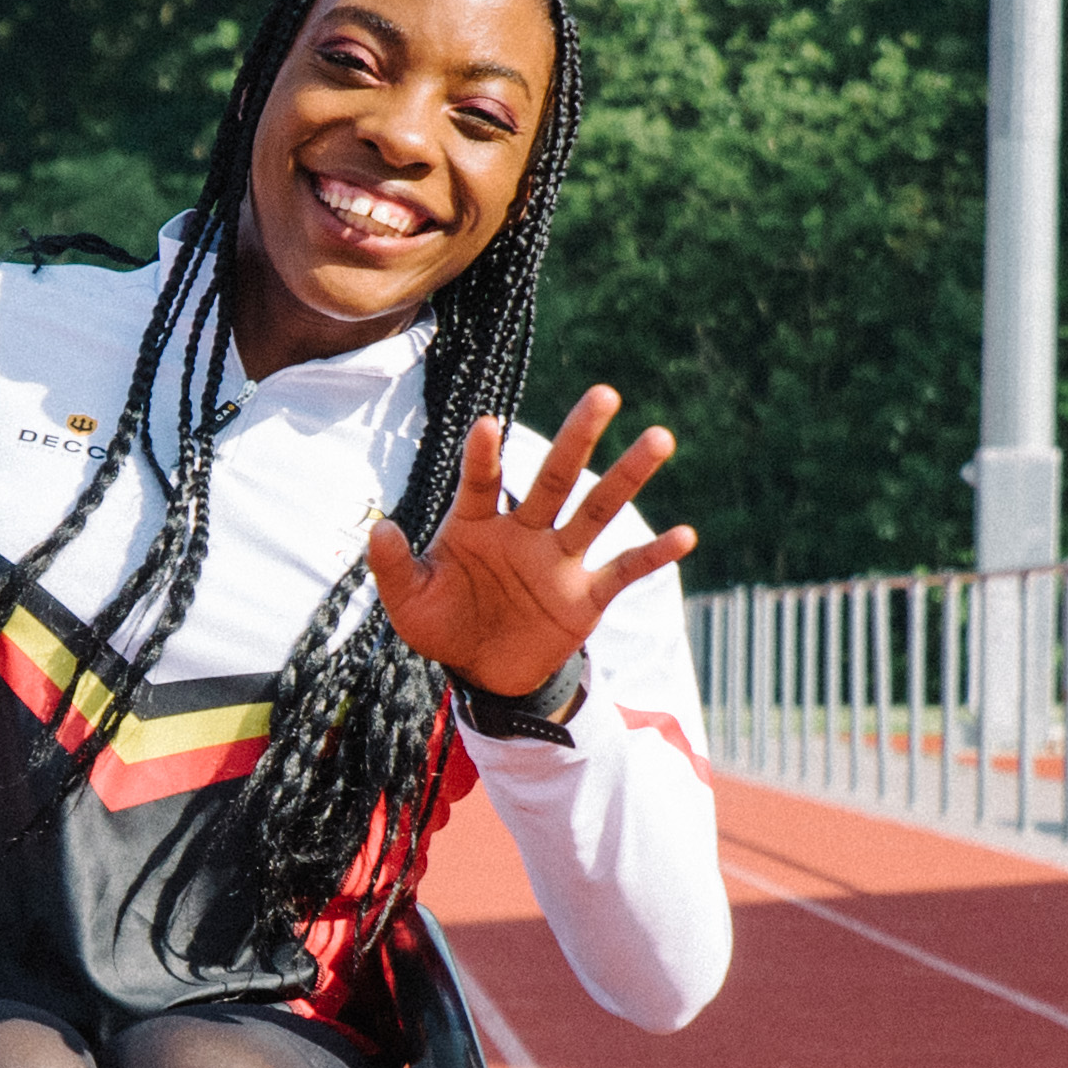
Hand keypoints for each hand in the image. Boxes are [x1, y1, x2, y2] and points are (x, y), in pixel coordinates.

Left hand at [362, 390, 693, 700]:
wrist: (483, 673)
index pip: (482, 481)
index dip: (484, 456)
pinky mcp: (586, 597)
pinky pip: (624, 571)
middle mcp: (525, 531)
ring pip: (597, 511)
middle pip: (554, 477)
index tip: (488, 425)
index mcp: (477, 524)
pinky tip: (686, 536)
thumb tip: (382, 528)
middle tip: (604, 393)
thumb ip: (394, 566)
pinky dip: (653, 555)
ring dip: (627, 477)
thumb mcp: (408, 602)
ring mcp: (559, 561)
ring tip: (659, 439)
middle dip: (577, 438)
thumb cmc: (443, 625)